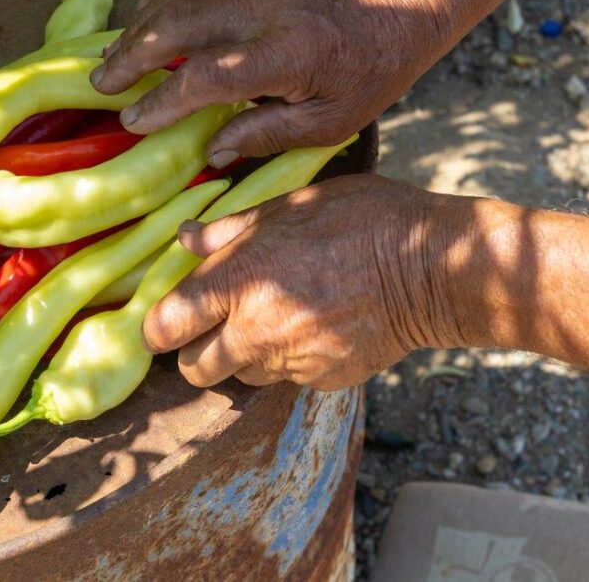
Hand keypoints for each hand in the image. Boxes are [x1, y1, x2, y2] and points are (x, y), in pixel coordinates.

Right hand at [91, 0, 454, 166]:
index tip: (135, 120)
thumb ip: (267, 136)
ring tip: (116, 54)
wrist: (402, 2)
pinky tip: (151, 17)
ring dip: (141, 23)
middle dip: (132, 55)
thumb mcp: (330, 122)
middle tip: (101, 82)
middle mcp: (267, 9)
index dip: (163, 100)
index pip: (206, 76)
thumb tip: (211, 152)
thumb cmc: (370, 71)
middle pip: (178, 24)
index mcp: (287, 54)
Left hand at [141, 175, 466, 390]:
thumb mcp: (290, 207)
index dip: (157, 326)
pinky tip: (312, 326)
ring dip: (242, 356)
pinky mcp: (320, 381)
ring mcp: (289, 363)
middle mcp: (255, 332)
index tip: (165, 319)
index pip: (166, 326)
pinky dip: (287, 360)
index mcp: (239, 282)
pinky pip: (285, 378)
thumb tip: (186, 238)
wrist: (431, 269)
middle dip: (195, 349)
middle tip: (215, 322)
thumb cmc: (361, 221)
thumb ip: (230, 230)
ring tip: (271, 318)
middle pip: (193, 368)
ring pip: (239, 376)